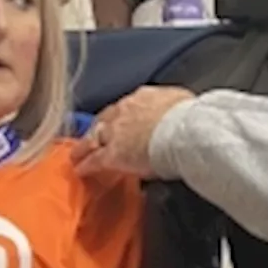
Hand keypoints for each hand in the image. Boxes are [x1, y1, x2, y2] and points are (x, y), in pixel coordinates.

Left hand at [71, 86, 193, 178]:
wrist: (183, 131)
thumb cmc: (189, 117)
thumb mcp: (181, 102)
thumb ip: (172, 106)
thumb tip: (175, 111)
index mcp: (143, 96)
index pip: (126, 106)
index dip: (120, 116)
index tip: (118, 122)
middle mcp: (124, 110)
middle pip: (104, 119)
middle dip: (98, 128)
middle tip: (92, 137)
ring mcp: (116, 132)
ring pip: (93, 138)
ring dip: (85, 146)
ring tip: (78, 154)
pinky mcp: (112, 155)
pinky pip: (94, 160)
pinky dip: (86, 165)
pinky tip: (80, 170)